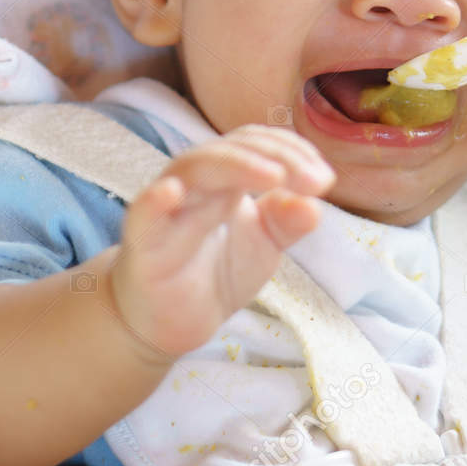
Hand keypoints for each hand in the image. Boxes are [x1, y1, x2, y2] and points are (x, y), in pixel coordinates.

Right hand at [108, 126, 334, 358]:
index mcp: (225, 178)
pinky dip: (154, 201)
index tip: (324, 179)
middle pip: (230, 150)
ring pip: (194, 170)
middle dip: (276, 157)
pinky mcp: (143, 244)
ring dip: (236, 166)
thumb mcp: (265, 244)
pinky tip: (171, 192)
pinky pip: (142, 215)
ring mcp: (167, 209)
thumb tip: (316, 203)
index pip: (255, 144)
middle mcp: (195, 184)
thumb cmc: (218, 270)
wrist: (174, 321)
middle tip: (315, 182)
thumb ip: (288, 221)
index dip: (291, 151)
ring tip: (274, 176)